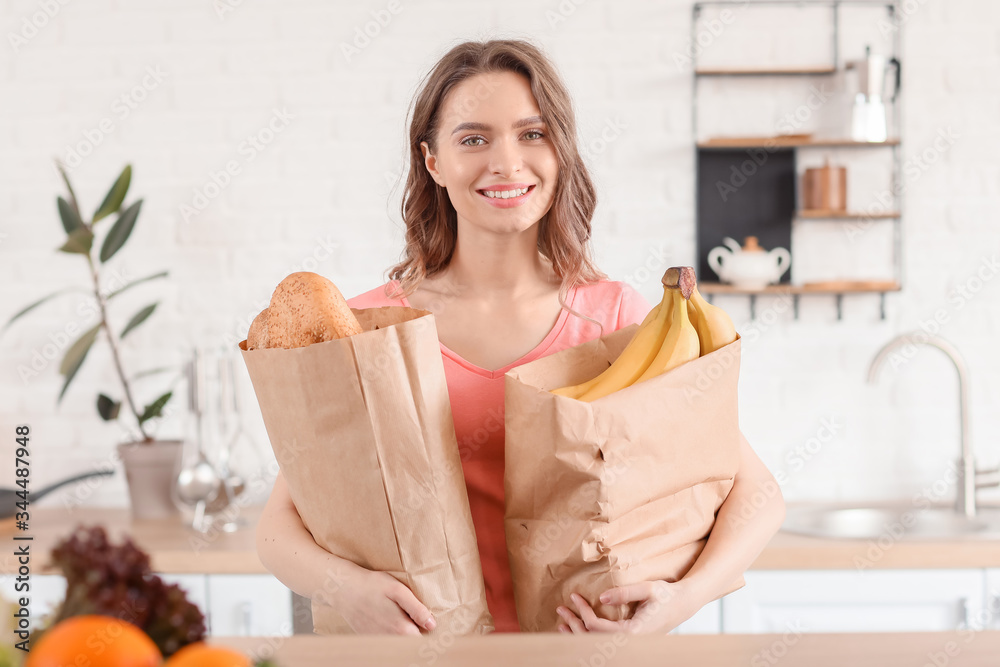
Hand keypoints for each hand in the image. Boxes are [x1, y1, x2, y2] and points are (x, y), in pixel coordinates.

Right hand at [336, 568, 436, 634]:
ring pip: (398, 643)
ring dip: (404, 634)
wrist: (343, 589)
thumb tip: (432, 625)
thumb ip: (416, 609)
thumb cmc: (372, 585)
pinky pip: (386, 641)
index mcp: (401, 629)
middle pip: (411, 643)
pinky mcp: (369, 638)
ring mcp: (378, 640)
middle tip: (418, 618)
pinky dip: (391, 634)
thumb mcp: (398, 590)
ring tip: (403, 617)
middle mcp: (390, 640)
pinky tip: (389, 619)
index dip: (429, 633)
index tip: (430, 624)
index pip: (423, 641)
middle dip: (417, 633)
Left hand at [555, 579, 702, 634]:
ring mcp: (630, 645)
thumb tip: (601, 598)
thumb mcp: (647, 588)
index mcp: (633, 633)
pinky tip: (579, 629)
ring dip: (578, 635)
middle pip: (593, 640)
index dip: (582, 612)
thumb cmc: (667, 595)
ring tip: (562, 624)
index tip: (574, 596)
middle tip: (560, 609)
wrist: (684, 604)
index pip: (597, 627)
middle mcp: (630, 643)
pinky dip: (589, 636)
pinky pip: (605, 642)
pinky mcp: (631, 642)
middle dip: (574, 625)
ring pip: (597, 644)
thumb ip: (624, 593)